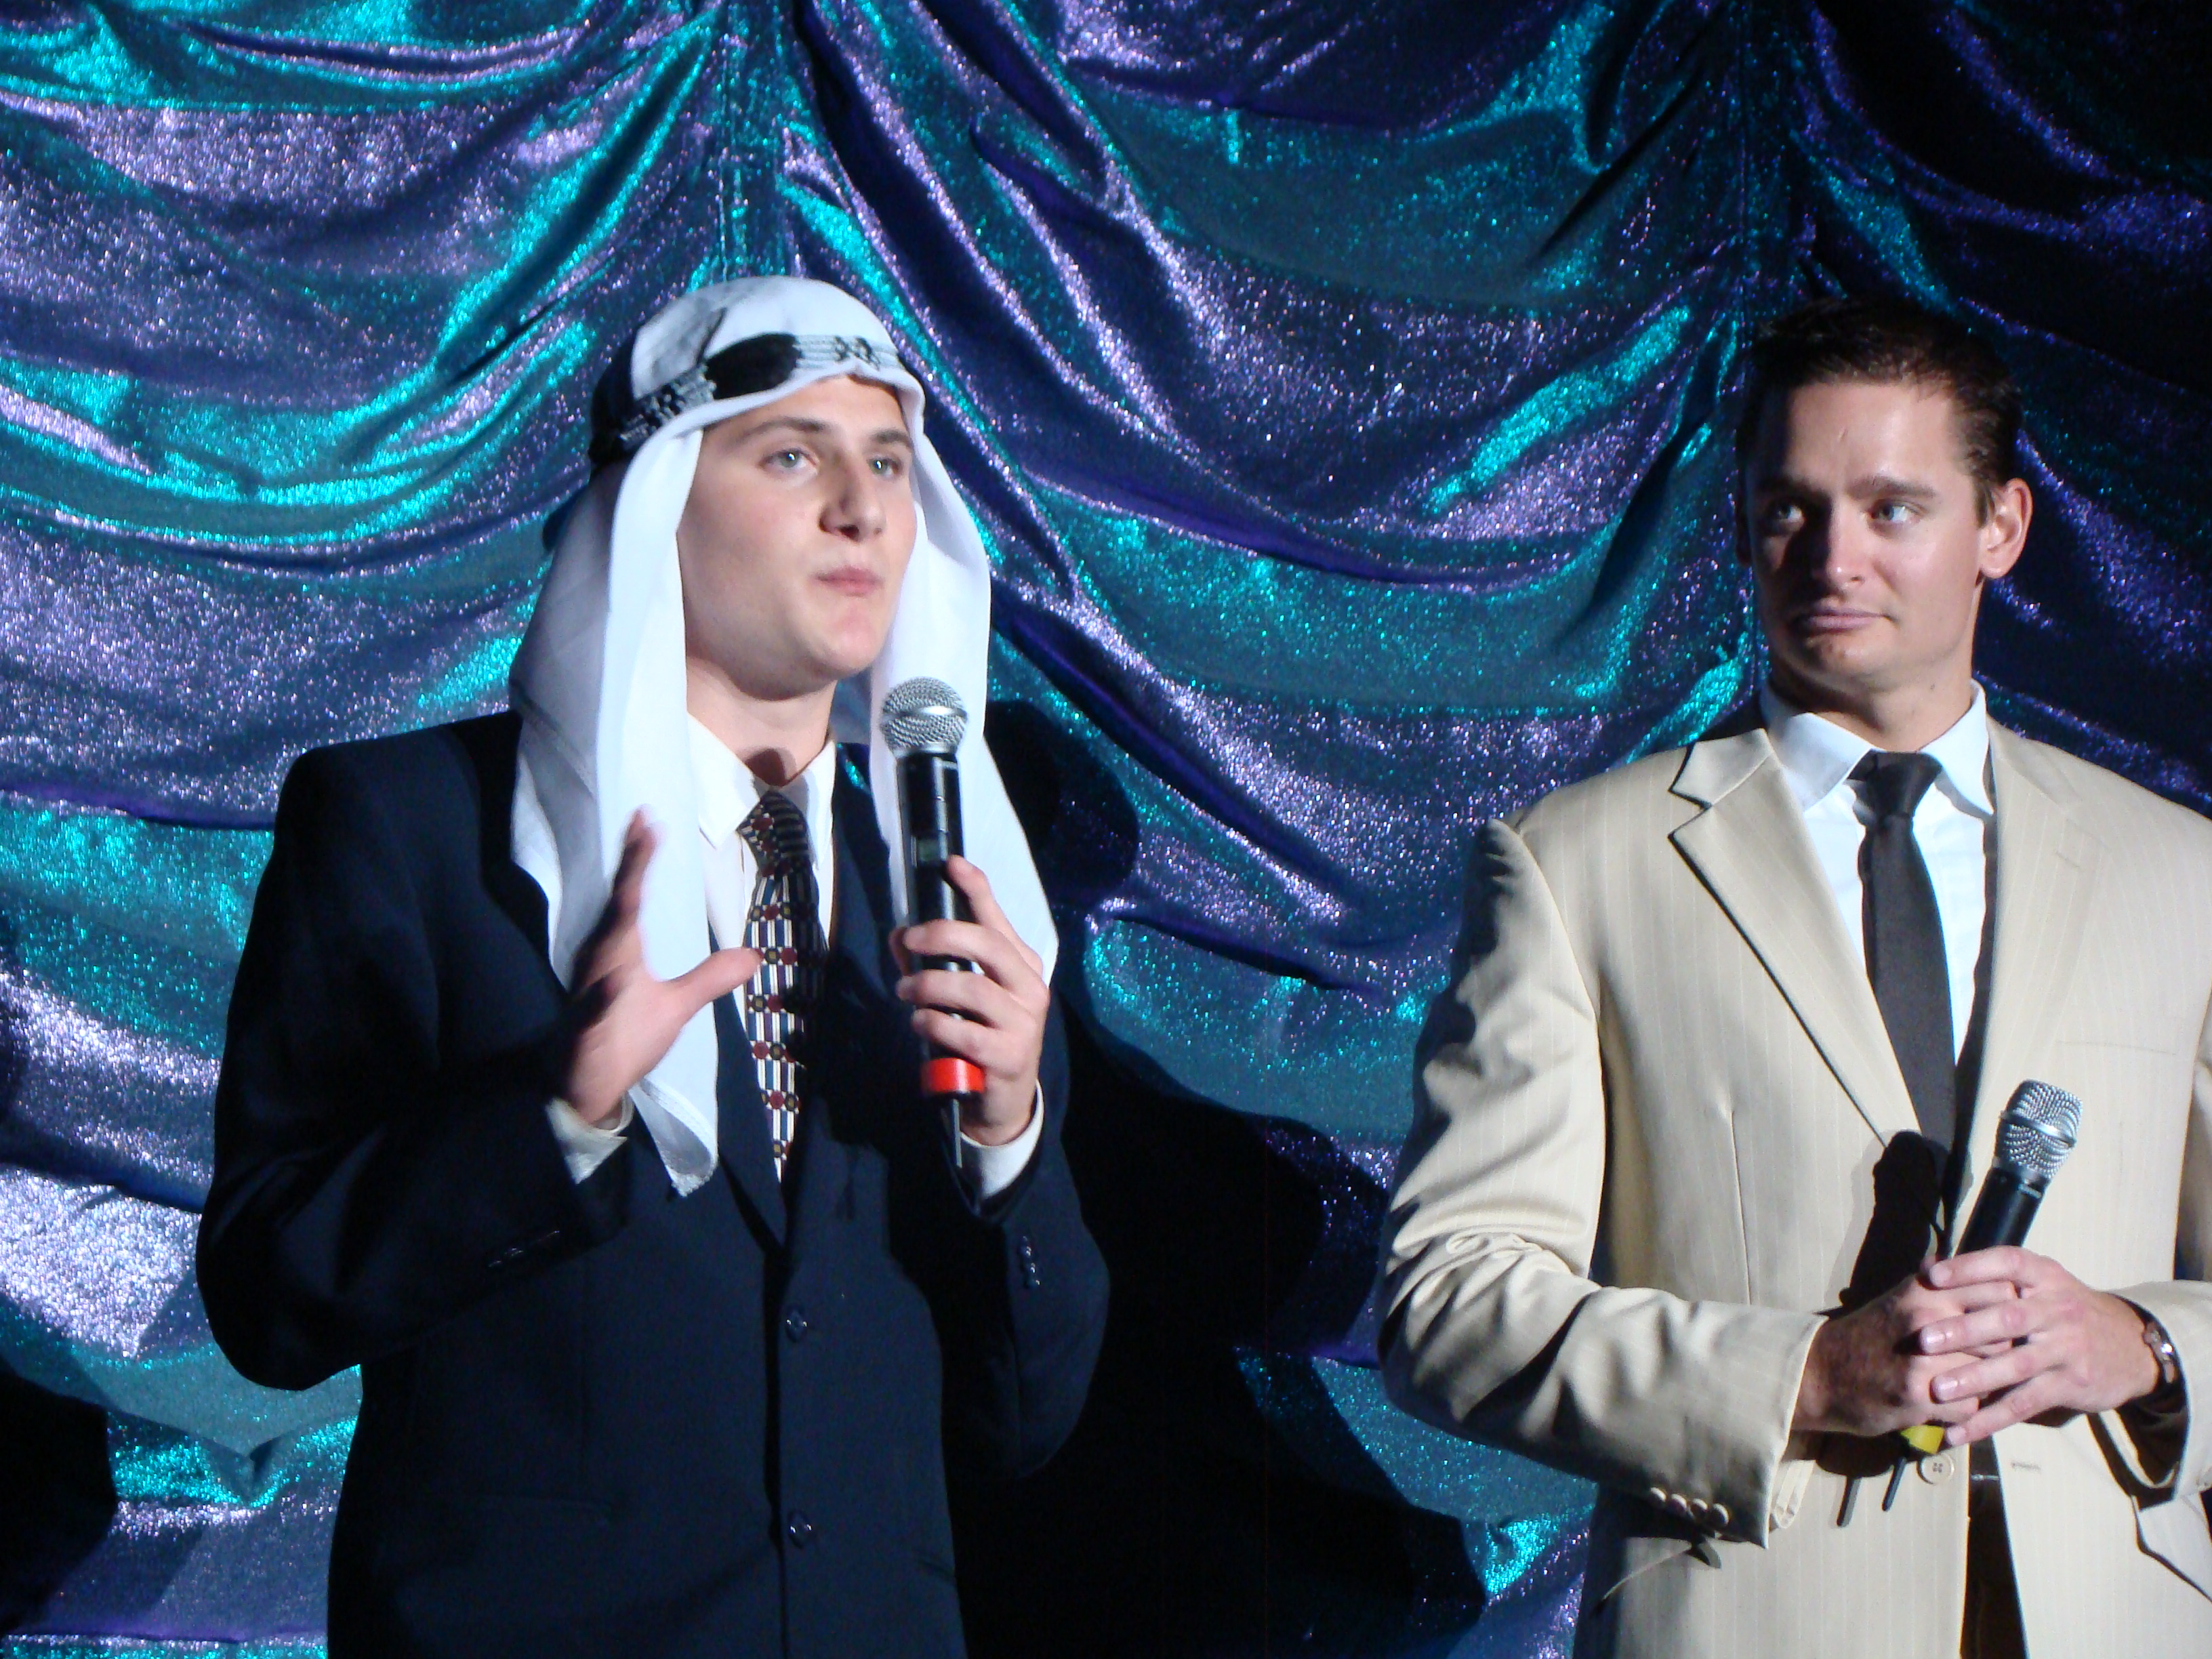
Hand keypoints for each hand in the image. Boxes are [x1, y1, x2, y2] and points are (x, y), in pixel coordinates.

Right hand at [564, 813, 759, 1125]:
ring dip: (618, 910)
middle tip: (643, 821)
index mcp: (622, 954)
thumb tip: (752, 956)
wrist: (586, 1086)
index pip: (634, 898)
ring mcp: (594, 994)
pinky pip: (595, 1009)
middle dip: (631, 865)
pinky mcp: (590, 1030)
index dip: (642, 859)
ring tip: (632, 869)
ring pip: (605, 947)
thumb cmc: (624, 1039)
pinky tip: (611, 985)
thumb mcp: (677, 1006)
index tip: (650, 820)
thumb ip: (710, 978)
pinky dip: (602, 997)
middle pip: (620, 906)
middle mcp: (605, 963)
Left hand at [893, 856, 1048, 1145]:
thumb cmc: (979, 1036)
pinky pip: (962, 1029)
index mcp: (1022, 965)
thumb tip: (899, 935)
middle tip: (909, 941)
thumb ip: (931, 964)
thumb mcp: (958, 997)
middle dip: (941, 935)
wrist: (1001, 1101)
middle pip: (987, 945)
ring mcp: (1023, 1022)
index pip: (999, 919)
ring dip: (928, 986)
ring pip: (972, 987)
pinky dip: (933, 1022)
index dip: (977, 888)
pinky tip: (920, 1023)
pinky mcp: (1008, 1055)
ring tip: (904, 991)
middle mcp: (1030, 988)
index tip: (952, 865)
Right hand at [1792, 1267, 2021, 1438]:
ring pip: (1989, 1374)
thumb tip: (1967, 1262)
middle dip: (2002, 1351)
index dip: (2010, 1308)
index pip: (1998, 1290)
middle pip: (2001, 1336)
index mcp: (1926, 1290)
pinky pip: (1969, 1406)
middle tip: (1992, 1359)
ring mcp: (1922, 1359)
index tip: (2011, 1319)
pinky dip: (1965, 1409)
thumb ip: (1934, 1283)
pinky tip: (1950, 1404)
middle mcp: (1926, 1318)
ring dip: (1986, 1383)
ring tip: (1973, 1383)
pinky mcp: (1918, 1396)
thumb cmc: (1867, 1334)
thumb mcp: (1898, 1297)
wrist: (1822, 1373)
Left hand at [1913, 1247, 2163, 1444]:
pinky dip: (1989, 1420)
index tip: (1932, 1276)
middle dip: (1964, 1329)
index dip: (1970, 1267)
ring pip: (2016, 1365)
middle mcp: (2058, 1309)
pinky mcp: (2070, 1384)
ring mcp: (2067, 1348)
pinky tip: (1959, 1432)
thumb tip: (1926, 1268)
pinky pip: (2024, 1404)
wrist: (2133, 1344)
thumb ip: (1996, 1279)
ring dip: (1974, 1378)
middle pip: (2008, 1317)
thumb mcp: (2044, 1284)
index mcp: (2045, 1277)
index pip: (2007, 1263)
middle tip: (1923, 1339)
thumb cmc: (2067, 1310)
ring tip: (1937, 1390)